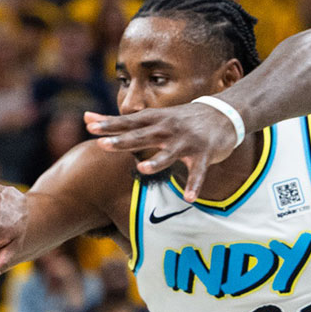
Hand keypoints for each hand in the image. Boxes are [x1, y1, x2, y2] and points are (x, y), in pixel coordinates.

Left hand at [84, 102, 239, 202]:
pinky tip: (189, 198)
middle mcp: (168, 129)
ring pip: (169, 154)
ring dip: (156, 162)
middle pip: (142, 136)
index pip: (128, 122)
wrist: (224, 113)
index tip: (89, 126)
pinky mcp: (204, 155)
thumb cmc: (179, 118)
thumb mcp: (152, 116)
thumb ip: (120, 122)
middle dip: (122, 141)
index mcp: (154, 120)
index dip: (109, 125)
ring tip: (142, 169)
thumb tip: (86, 118)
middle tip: (102, 145)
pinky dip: (194, 185)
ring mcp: (186, 142)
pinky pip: (198, 173)